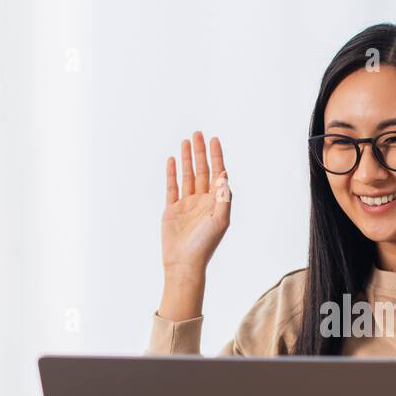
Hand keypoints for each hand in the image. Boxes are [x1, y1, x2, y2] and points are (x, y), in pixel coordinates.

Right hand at [159, 132, 230, 319]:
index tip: (214, 140)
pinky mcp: (172, 209)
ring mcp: (187, 204)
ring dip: (186, 158)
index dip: (216, 156)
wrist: (184, 262)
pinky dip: (172, 173)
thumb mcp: (220, 220)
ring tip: (185, 141)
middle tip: (198, 133)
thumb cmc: (205, 245)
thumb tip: (224, 175)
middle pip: (202, 170)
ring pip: (187, 175)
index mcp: (216, 202)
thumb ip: (223, 197)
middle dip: (200, 152)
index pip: (217, 173)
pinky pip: (172, 186)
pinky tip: (171, 160)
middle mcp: (202, 201)